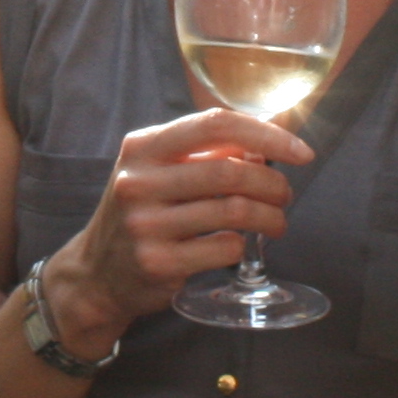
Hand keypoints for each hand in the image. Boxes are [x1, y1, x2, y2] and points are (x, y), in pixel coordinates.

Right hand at [34, 105, 314, 359]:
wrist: (96, 273)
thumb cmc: (141, 214)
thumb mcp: (157, 172)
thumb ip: (204, 153)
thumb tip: (269, 141)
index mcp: (143, 147)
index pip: (215, 124)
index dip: (266, 134)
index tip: (300, 152)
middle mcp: (139, 181)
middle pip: (231, 171)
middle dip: (273, 184)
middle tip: (284, 196)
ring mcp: (146, 224)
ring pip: (234, 211)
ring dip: (270, 217)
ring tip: (275, 222)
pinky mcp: (158, 262)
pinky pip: (224, 247)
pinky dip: (243, 245)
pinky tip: (238, 244)